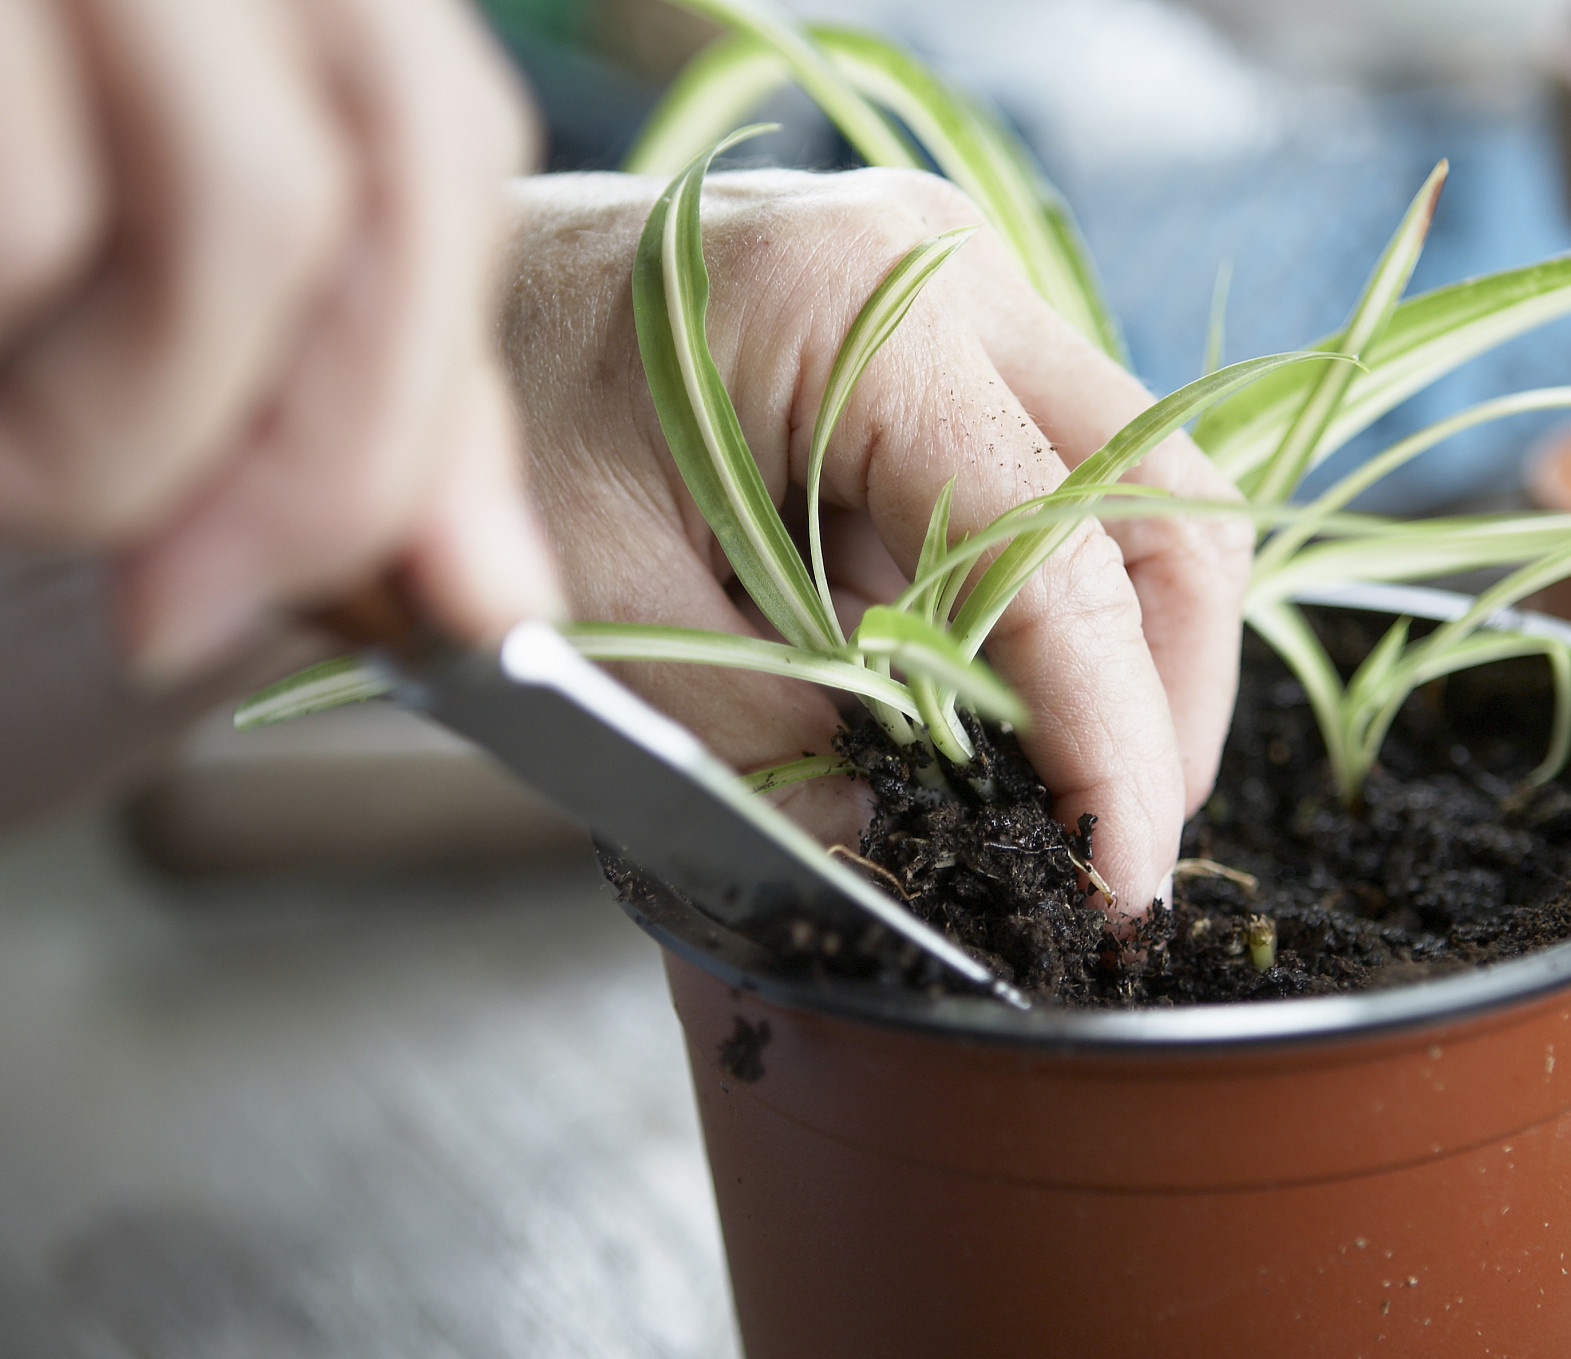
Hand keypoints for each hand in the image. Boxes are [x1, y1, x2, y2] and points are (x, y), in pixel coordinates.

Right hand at [0, 0, 554, 682]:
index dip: (446, 388)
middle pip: (394, 157)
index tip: (457, 611)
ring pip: (226, 216)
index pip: (432, 129)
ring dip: (61, 430)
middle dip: (308, 457)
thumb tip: (477, 582)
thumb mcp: (16, 225)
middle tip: (163, 619)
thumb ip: (268, 365)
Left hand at [501, 168, 1252, 914]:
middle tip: (1117, 844)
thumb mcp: (597, 605)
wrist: (405, 298)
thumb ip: (765, 740)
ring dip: (1116, 658)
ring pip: (1132, 497)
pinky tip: (985, 710)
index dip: (1109, 740)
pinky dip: (1045, 615)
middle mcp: (945, 265)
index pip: (1057, 555)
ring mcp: (955, 291)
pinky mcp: (940, 344)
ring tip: (1056, 793)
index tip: (1117, 881)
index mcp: (858, 302)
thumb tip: (902, 848)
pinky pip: (1052, 491)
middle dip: (1164, 698)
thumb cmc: (474, 417)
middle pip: (1164, 502)